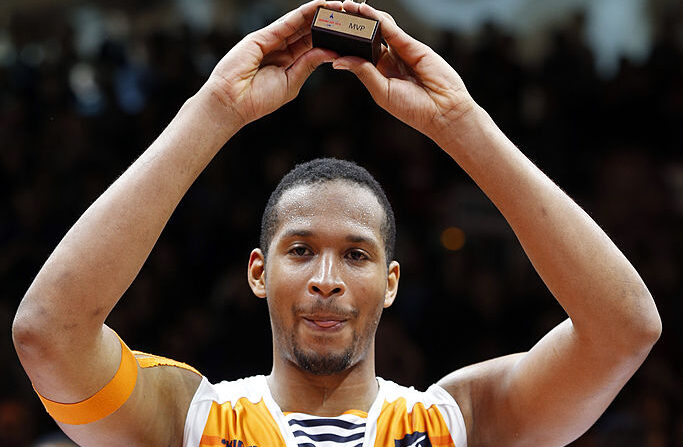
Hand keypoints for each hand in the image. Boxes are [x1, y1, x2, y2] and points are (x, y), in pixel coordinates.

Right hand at [205, 0, 341, 128]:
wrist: (232, 102)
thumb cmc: (258, 99)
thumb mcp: (291, 82)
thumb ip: (308, 65)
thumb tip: (330, 51)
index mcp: (287, 62)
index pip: (312, 45)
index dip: (329, 36)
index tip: (348, 31)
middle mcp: (280, 49)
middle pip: (307, 31)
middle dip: (327, 22)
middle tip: (348, 13)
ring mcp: (271, 41)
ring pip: (299, 23)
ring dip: (319, 13)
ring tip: (338, 6)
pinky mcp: (262, 36)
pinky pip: (287, 21)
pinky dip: (304, 12)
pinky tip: (319, 6)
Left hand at [332, 0, 476, 141]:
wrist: (442, 111)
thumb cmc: (413, 109)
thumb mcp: (381, 91)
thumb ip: (363, 72)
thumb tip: (337, 61)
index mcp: (380, 75)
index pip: (359, 53)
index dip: (345, 43)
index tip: (328, 34)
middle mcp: (390, 61)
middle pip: (368, 38)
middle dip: (353, 26)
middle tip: (335, 13)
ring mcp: (402, 52)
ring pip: (381, 29)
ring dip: (364, 17)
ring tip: (346, 6)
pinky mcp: (414, 46)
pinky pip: (393, 31)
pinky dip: (379, 19)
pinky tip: (365, 11)